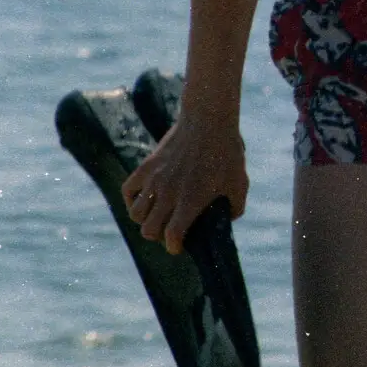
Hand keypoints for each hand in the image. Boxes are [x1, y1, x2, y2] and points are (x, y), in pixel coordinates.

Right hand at [122, 114, 247, 255]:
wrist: (208, 120)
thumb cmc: (227, 153)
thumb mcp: (239, 183)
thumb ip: (235, 208)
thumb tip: (227, 221)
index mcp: (191, 201)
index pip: (172, 236)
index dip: (174, 247)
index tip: (179, 246)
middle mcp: (169, 193)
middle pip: (148, 230)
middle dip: (159, 236)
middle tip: (169, 230)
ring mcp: (155, 179)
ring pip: (136, 214)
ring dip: (145, 220)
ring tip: (157, 216)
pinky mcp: (146, 166)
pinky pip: (128, 190)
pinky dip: (132, 200)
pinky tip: (145, 199)